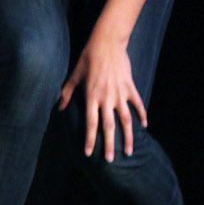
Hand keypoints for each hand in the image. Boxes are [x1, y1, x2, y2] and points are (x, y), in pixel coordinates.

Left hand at [59, 34, 145, 160]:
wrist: (106, 44)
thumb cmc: (87, 60)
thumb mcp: (73, 76)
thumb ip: (66, 94)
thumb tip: (59, 109)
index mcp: (91, 97)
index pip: (90, 124)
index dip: (90, 140)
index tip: (89, 153)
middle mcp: (107, 98)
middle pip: (109, 127)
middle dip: (109, 145)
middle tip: (110, 160)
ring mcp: (120, 94)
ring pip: (126, 120)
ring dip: (128, 137)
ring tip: (129, 151)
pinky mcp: (130, 87)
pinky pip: (138, 105)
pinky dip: (142, 115)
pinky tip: (143, 127)